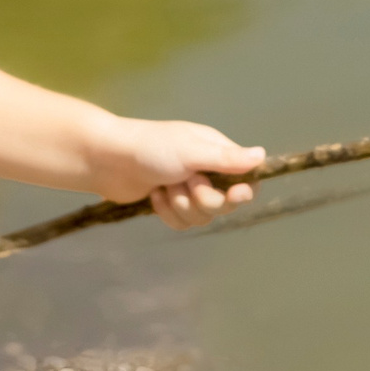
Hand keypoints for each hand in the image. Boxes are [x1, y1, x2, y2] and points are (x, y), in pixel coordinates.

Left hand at [91, 117, 265, 231]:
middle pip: (224, 203)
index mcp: (215, 152)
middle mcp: (205, 170)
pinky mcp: (169, 204)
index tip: (235, 194)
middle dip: (204, 199)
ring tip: (164, 187)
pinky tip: (154, 196)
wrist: (107, 160)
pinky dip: (167, 213)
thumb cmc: (151, 147)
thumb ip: (227, 158)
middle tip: (187, 184)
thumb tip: (262, 156)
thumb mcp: (192, 151)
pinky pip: (182, 223)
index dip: (243, 191)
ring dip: (182, 205)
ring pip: (202, 217)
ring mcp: (186, 189)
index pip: (246, 178)